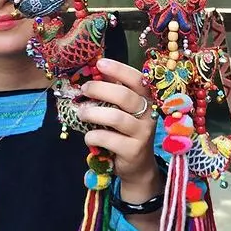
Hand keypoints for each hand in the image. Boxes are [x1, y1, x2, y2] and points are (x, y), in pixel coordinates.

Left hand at [77, 58, 160, 200]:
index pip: (137, 79)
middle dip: (99, 89)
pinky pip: (108, 138)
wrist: (138, 166)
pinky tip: (89, 137)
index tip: (99, 64)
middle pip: (124, 96)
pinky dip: (93, 136)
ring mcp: (143, 133)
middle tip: (84, 90)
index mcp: (147, 99)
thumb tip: (95, 72)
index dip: (118, 70)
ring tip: (81, 113)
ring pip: (115, 117)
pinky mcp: (133, 150)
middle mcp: (149, 114)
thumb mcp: (124, 110)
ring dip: (92, 113)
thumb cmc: (126, 132)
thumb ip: (114, 91)